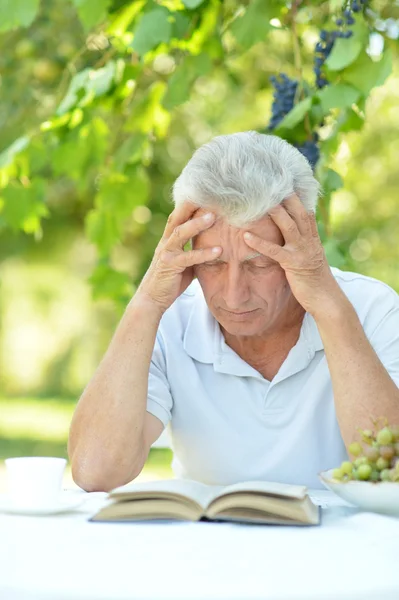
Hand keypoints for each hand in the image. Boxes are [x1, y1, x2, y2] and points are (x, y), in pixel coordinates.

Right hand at [136, 202, 220, 313]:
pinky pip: (189, 257)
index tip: (206, 194)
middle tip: (210, 197)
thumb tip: (215, 245)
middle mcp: (165, 243)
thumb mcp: (184, 263)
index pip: (178, 217)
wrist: (152, 299)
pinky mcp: (170, 266)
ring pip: (181, 233)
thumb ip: (194, 252)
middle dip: (193, 206)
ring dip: (198, 224)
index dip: (189, 204)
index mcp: (168, 240)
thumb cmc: (170, 281)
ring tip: (214, 216)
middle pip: (178, 218)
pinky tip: (219, 250)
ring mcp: (166, 253)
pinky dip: (204, 253)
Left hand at [243, 194, 341, 315]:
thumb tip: (290, 234)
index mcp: (313, 238)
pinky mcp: (294, 264)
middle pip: (298, 212)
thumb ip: (301, 244)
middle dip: (286, 196)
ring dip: (274, 212)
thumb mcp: (310, 258)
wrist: (327, 299)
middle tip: (270, 182)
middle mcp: (309, 240)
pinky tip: (246, 236)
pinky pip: (274, 251)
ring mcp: (302, 251)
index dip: (296, 196)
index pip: (305, 211)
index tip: (284, 182)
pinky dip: (260, 242)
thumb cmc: (315, 280)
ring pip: (288, 226)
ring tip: (258, 201)